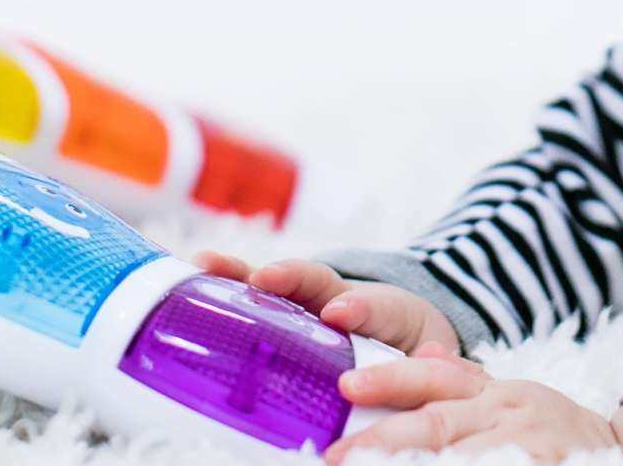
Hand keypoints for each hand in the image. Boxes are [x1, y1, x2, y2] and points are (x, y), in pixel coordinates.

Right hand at [189, 249, 459, 354]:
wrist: (404, 334)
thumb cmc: (410, 345)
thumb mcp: (426, 352)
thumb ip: (429, 357)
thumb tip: (436, 357)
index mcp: (375, 309)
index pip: (366, 302)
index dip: (356, 305)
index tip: (340, 312)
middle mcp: (332, 301)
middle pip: (309, 282)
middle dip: (286, 276)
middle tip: (262, 278)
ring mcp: (299, 308)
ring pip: (270, 286)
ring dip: (237, 274)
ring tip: (203, 264)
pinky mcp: (274, 321)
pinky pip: (244, 304)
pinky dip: (218, 288)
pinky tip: (186, 281)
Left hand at [325, 342, 622, 462]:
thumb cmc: (556, 434)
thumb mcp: (513, 398)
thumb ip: (468, 382)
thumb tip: (427, 351)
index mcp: (495, 393)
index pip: (437, 377)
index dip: (391, 378)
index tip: (345, 383)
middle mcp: (510, 413)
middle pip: (438, 424)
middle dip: (383, 441)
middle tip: (334, 456)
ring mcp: (528, 446)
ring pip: (461, 460)